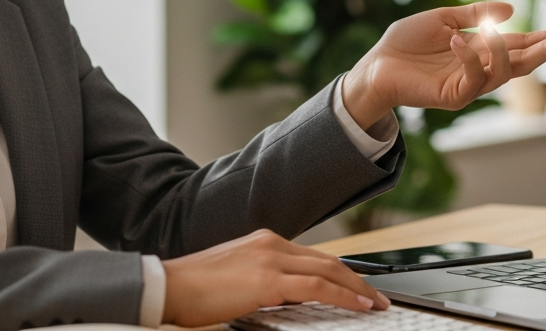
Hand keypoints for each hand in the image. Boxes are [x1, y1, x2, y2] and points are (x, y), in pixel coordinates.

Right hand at [161, 229, 388, 325]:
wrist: (168, 286)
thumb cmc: (194, 288)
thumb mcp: (236, 277)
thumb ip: (263, 280)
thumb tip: (287, 296)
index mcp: (263, 241)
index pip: (313, 256)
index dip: (340, 272)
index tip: (358, 286)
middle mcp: (270, 243)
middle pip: (327, 260)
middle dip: (357, 279)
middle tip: (377, 296)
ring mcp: (270, 258)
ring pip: (328, 271)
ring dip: (357, 287)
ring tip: (376, 303)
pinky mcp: (267, 279)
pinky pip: (317, 287)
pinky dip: (343, 295)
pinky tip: (359, 305)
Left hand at [341, 1, 545, 128]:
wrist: (376, 63)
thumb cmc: (405, 42)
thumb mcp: (442, 18)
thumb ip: (474, 13)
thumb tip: (512, 10)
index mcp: (479, 50)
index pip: (518, 45)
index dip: (541, 38)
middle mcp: (479, 69)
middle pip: (521, 63)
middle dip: (544, 50)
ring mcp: (467, 85)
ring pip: (502, 73)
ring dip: (504, 50)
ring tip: (496, 30)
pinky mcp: (453, 96)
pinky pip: (473, 79)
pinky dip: (469, 58)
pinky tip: (457, 41)